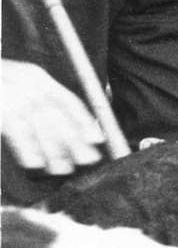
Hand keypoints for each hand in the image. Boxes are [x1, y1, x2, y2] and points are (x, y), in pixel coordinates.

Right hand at [2, 59, 104, 173]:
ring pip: (40, 127)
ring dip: (54, 150)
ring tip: (64, 170)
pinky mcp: (1, 113)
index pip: (68, 101)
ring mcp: (11, 96)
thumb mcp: (17, 81)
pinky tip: (35, 165)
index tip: (98, 139)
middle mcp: (28, 84)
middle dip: (75, 140)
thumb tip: (65, 124)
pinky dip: (27, 149)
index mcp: (36, 76)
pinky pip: (16, 133)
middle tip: (89, 161)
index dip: (84, 121)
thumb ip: (38, 97)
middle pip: (59, 116)